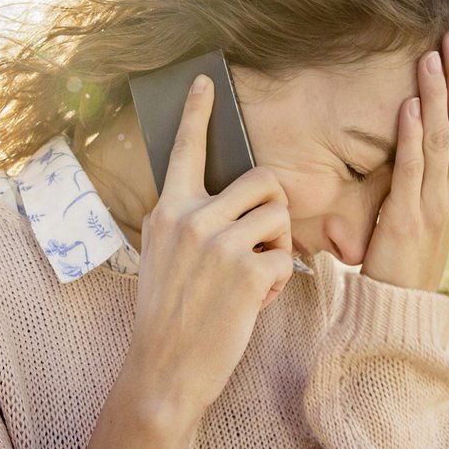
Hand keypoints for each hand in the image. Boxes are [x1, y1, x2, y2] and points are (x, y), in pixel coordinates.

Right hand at [124, 74, 295, 424]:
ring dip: (280, 246)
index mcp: (167, 211)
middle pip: (263, 180)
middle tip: (261, 242)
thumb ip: (186, 219)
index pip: (183, 149)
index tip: (205, 80)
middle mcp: (190, 218)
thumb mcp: (161, 255)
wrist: (164, 369)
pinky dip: (278, 284)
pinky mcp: (248, 270)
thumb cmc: (168, 314)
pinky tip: (252, 304)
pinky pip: (286, 259)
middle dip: (275, 209)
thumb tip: (224, 192)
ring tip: (254, 277)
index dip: (197, 112)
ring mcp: (219, 243)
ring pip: (281, 216)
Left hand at [360, 28, 448, 291]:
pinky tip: (407, 105)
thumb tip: (419, 134)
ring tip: (433, 56)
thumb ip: (425, 176)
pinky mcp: (406, 217)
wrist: (398, 308)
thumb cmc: (403, 257)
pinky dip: (411, 135)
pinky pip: (411, 169)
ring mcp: (433, 202)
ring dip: (436, 93)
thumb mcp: (420, 209)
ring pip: (441, 137)